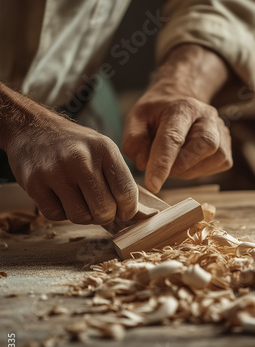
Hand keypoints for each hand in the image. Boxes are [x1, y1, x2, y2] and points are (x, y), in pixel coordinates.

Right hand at [2, 94, 137, 224]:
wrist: (31, 128)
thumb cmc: (73, 145)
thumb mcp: (102, 148)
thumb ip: (118, 176)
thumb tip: (131, 212)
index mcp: (103, 149)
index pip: (126, 192)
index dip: (127, 209)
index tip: (123, 212)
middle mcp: (81, 159)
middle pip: (104, 210)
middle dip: (104, 216)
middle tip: (99, 209)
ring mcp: (56, 172)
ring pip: (80, 217)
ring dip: (82, 215)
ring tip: (78, 200)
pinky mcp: (35, 184)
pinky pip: (56, 216)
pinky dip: (60, 212)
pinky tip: (59, 196)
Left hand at [122, 44, 232, 192]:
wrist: (178, 104)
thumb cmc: (156, 115)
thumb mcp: (136, 120)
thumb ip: (134, 141)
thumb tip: (143, 164)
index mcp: (182, 107)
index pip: (173, 137)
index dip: (162, 163)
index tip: (152, 185)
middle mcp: (207, 116)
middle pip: (205, 145)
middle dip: (180, 165)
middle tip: (161, 169)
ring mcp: (221, 132)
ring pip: (213, 159)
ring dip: (187, 169)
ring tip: (173, 161)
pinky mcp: (226, 149)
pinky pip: (216, 166)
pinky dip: (197, 170)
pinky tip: (187, 161)